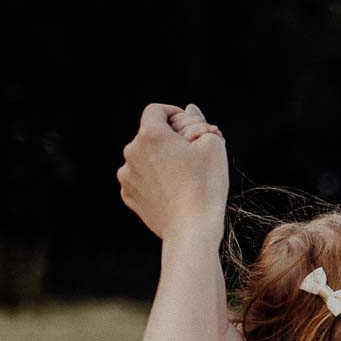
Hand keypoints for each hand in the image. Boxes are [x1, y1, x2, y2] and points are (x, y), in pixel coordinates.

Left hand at [118, 104, 228, 242]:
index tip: (189, 126)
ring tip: (186, 177)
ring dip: (163, 160)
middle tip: (195, 155)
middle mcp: (131, 152)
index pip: (156, 110)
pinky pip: (142, 179)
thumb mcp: (213, 145)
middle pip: (151, 135)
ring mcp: (127, 175)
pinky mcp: (129, 195)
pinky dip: (156, 180)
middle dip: (171, 140)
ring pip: (146, 158)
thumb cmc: (205, 184)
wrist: (191, 229)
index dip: (174, 114)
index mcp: (150, 135)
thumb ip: (198, 122)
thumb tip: (189, 111)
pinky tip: (174, 191)